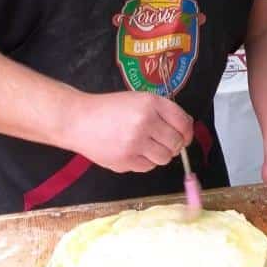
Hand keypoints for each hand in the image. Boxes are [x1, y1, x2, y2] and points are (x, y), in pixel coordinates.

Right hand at [66, 91, 193, 172]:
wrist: (78, 120)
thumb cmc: (110, 109)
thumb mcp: (139, 99)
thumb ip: (163, 111)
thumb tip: (186, 127)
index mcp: (150, 104)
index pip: (183, 122)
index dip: (188, 131)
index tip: (185, 135)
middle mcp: (145, 123)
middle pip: (176, 143)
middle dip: (175, 144)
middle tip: (165, 142)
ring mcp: (135, 144)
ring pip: (165, 158)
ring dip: (161, 154)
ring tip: (149, 147)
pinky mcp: (125, 161)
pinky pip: (148, 167)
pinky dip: (146, 162)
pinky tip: (135, 152)